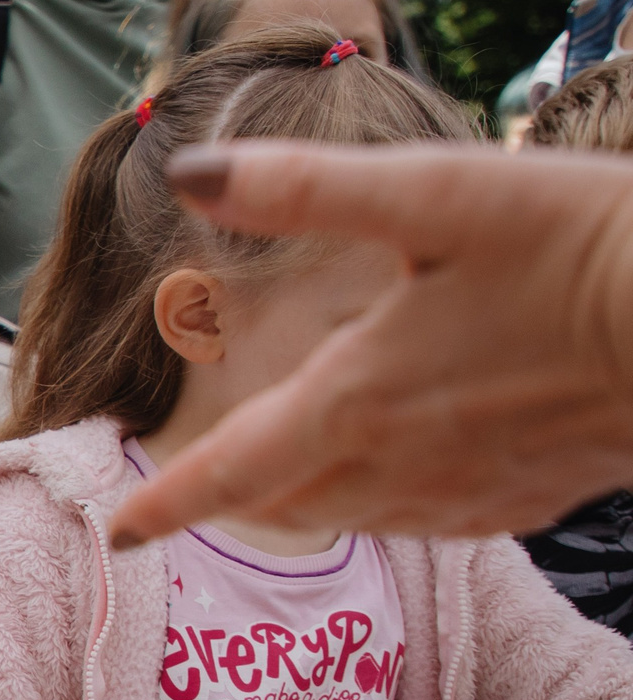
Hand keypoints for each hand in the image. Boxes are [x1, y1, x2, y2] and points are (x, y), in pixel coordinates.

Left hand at [111, 144, 632, 547]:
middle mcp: (403, 463)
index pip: (235, 471)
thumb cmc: (580, 243)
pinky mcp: (535, 497)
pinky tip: (400, 482)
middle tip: (197, 498)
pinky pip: (434, 521)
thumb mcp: (434, 193)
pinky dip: (391, 506)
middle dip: (237, 502)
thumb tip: (189, 168)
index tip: (120, 531)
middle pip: (290, 503)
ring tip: (283, 486)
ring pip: (359, 517)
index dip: (169, 504)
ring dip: (311, 505)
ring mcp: (473, 492)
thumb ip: (305, 188)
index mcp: (360, 398)